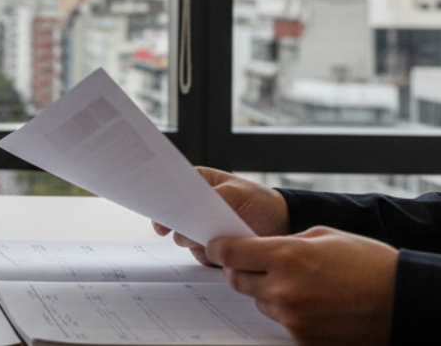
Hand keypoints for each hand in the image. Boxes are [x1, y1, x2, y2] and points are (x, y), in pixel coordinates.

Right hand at [152, 167, 289, 264]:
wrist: (281, 225)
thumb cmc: (260, 201)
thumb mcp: (236, 193)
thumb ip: (211, 199)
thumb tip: (189, 215)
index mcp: (195, 184)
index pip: (167, 189)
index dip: (160, 200)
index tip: (158, 213)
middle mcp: (193, 207)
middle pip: (171, 218)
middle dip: (181, 225)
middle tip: (195, 229)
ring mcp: (199, 228)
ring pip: (183, 240)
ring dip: (198, 242)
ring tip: (220, 237)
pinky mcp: (208, 248)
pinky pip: (198, 255)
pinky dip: (209, 255)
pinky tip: (223, 250)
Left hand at [207, 227, 396, 345]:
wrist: (404, 301)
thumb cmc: (368, 263)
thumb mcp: (324, 236)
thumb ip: (285, 242)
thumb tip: (259, 249)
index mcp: (286, 255)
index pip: (229, 253)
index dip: (220, 249)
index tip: (218, 247)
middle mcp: (283, 287)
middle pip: (236, 279)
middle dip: (243, 270)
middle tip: (260, 265)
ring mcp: (291, 316)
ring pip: (259, 301)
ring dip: (269, 293)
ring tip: (301, 286)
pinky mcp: (301, 338)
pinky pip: (280, 323)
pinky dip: (289, 313)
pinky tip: (313, 305)